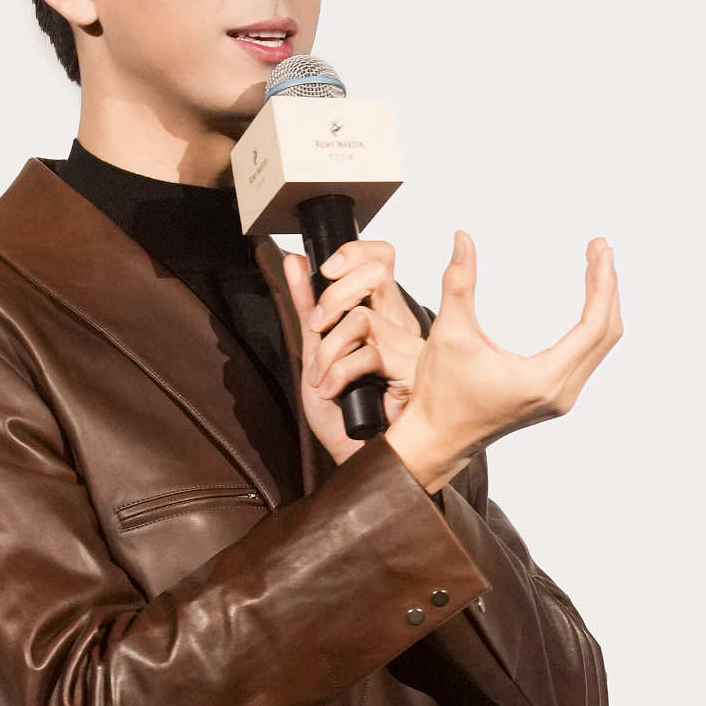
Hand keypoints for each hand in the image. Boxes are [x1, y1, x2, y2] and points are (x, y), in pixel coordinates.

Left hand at [282, 240, 426, 464]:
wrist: (349, 453)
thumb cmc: (337, 409)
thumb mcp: (313, 349)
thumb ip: (307, 306)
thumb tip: (294, 259)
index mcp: (379, 317)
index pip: (378, 260)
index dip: (354, 253)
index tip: (322, 269)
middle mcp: (398, 326)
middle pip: (374, 276)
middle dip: (333, 297)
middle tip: (314, 329)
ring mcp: (407, 347)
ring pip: (362, 318)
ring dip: (329, 350)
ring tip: (321, 379)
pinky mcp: (410, 371)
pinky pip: (369, 353)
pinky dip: (339, 372)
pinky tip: (332, 391)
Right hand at [388, 230, 623, 491]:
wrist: (434, 439)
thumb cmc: (440, 394)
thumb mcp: (449, 333)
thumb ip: (458, 283)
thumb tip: (463, 239)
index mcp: (544, 379)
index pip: (593, 327)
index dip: (602, 285)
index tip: (600, 251)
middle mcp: (561, 392)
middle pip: (606, 334)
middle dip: (607, 288)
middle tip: (600, 249)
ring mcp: (559, 398)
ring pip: (599, 347)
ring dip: (602, 306)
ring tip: (595, 268)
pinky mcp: (551, 397)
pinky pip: (586, 356)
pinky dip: (591, 326)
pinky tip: (584, 303)